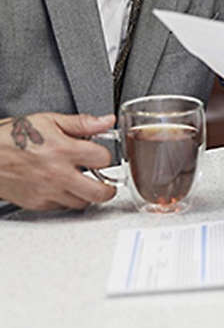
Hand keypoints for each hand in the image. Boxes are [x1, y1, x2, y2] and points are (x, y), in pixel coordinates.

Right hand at [0, 112, 116, 209]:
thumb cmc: (11, 136)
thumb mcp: (49, 120)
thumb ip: (82, 123)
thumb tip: (106, 121)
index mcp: (64, 150)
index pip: (104, 159)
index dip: (106, 156)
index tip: (100, 156)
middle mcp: (58, 174)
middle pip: (99, 192)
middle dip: (108, 188)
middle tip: (107, 183)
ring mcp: (47, 191)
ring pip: (82, 203)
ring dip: (87, 195)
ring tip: (83, 184)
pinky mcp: (37, 203)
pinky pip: (62, 207)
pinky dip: (67, 199)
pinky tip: (63, 188)